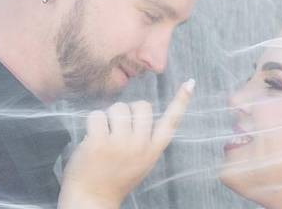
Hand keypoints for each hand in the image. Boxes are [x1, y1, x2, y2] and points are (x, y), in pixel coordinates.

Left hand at [58, 80, 194, 208]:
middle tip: (118, 127)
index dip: (181, 101)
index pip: (171, 122)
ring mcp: (119, 144)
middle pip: (141, 106)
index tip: (190, 83)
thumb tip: (143, 111)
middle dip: (128, 110)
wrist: (93, 199)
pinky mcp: (98, 142)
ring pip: (118, 107)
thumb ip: (145, 140)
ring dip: (108, 116)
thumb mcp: (141, 161)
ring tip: (104, 134)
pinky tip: (91, 138)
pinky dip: (91, 123)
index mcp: (152, 151)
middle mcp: (139, 146)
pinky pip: (97, 115)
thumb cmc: (115, 178)